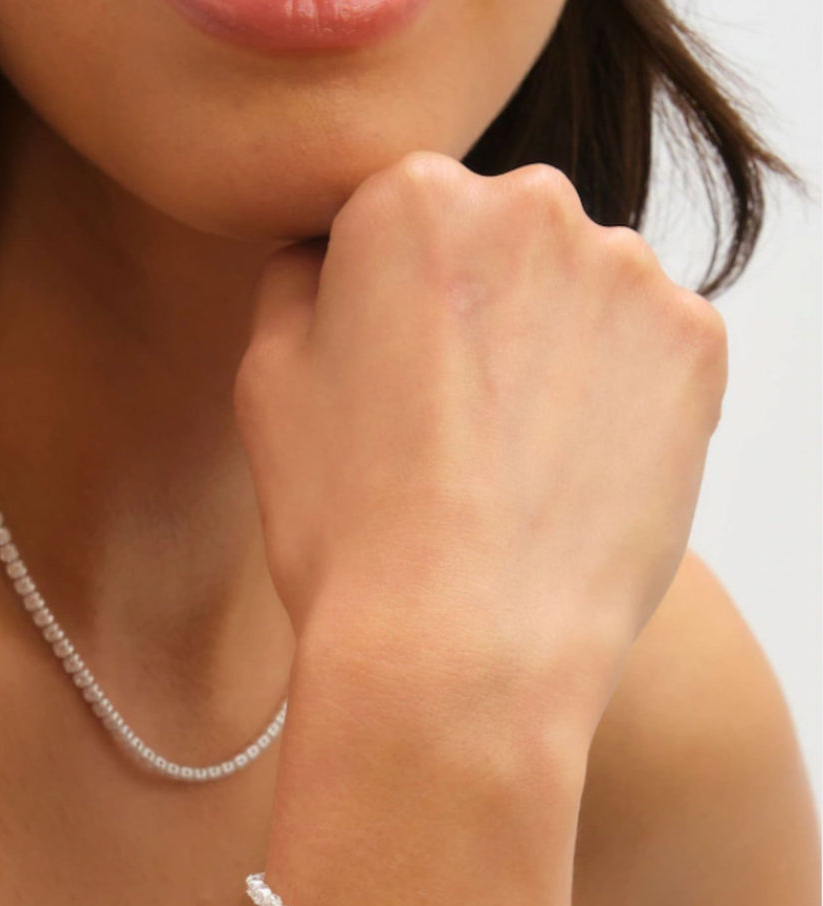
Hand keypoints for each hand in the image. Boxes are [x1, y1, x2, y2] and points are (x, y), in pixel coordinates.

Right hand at [233, 151, 727, 737]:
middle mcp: (531, 204)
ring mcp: (628, 272)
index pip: (399, 220)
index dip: (386, 304)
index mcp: (410, 199)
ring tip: (509, 457)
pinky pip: (644, 346)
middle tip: (447, 421)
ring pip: (576, 292)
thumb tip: (327, 257)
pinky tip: (569, 465)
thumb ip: (299, 283)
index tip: (388, 375)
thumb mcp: (268, 380)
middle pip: (496, 243)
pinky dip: (613, 392)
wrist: (458, 647)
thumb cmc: (347, 520)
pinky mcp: (696, 346)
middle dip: (472, 308)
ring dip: (548, 346)